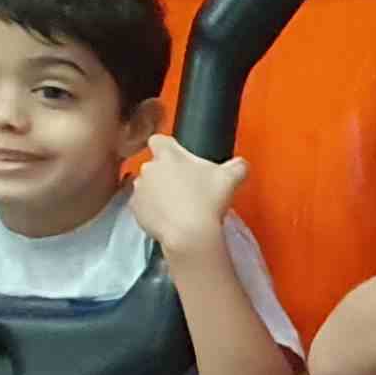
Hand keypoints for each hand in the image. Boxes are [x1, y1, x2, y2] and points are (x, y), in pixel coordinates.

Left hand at [127, 135, 247, 259]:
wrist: (189, 234)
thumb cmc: (207, 200)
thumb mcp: (232, 178)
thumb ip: (238, 165)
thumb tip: (240, 164)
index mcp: (168, 155)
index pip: (159, 140)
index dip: (168, 147)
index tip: (179, 157)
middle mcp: (149, 169)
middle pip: (155, 165)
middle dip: (167, 173)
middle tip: (188, 186)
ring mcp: (140, 190)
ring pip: (147, 185)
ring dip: (158, 191)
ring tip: (178, 205)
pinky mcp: (135, 210)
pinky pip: (143, 205)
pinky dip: (153, 209)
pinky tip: (170, 218)